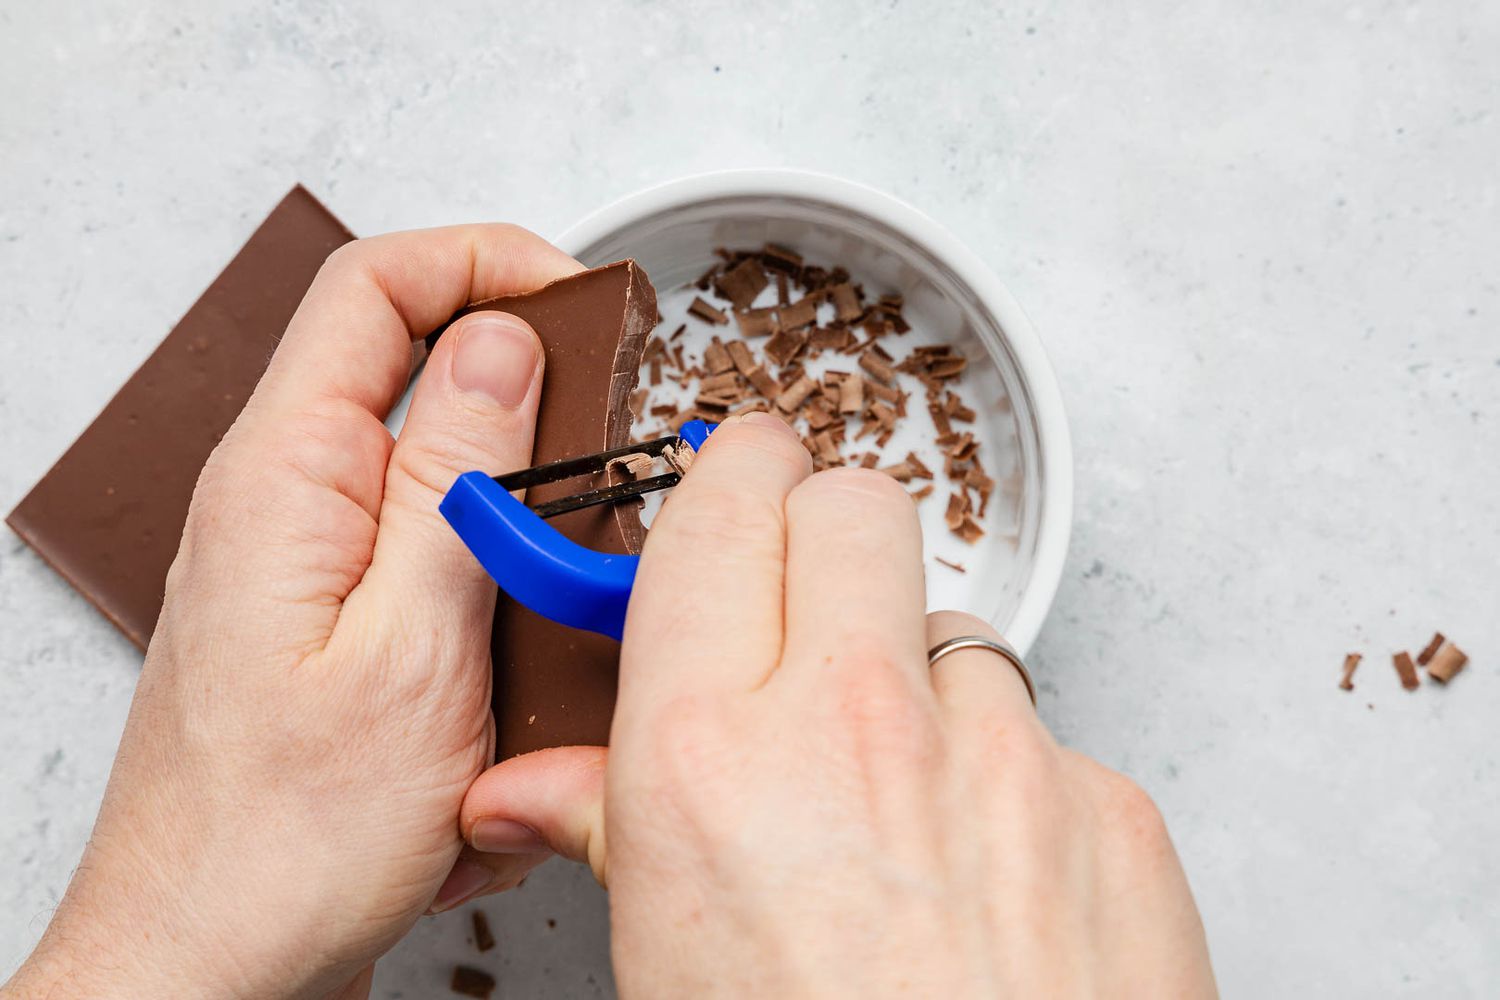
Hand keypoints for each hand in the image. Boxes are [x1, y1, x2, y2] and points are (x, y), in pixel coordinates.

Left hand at [4, 225, 581, 998]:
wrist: (208, 960)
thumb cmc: (283, 839)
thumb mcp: (409, 649)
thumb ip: (456, 483)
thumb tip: (502, 343)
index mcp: (285, 476)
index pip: (374, 288)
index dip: (484, 260)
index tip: (581, 294)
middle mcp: (282, 500)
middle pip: (409, 367)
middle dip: (524, 395)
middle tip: (607, 454)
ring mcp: (304, 558)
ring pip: (433, 469)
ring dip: (513, 513)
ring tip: (556, 598)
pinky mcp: (330, 616)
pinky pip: (425, 555)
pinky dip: (487, 592)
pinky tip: (505, 679)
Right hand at [457, 415, 1217, 997]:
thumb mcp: (661, 955)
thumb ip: (600, 828)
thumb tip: (520, 791)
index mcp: (709, 753)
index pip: (725, 504)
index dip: (729, 480)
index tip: (730, 488)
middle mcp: (856, 726)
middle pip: (855, 502)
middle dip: (826, 531)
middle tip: (809, 601)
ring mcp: (999, 756)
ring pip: (952, 627)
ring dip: (918, 679)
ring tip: (897, 796)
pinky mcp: (1105, 803)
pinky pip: (1041, 737)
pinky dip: (1006, 780)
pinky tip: (982, 875)